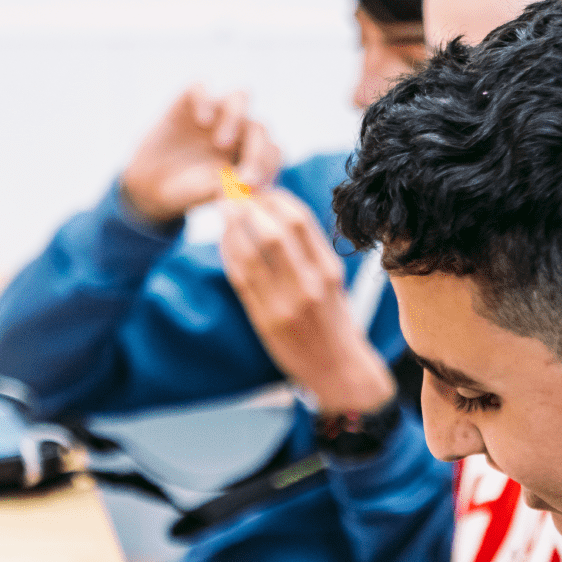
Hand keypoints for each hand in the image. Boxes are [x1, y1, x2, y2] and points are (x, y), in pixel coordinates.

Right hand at [120, 84, 282, 225]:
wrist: (152, 186)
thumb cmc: (188, 191)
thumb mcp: (209, 194)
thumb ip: (230, 187)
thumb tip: (248, 185)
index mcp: (251, 152)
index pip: (273, 151)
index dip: (269, 166)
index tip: (255, 186)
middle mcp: (238, 128)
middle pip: (260, 127)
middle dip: (257, 152)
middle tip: (244, 177)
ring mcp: (215, 111)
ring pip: (241, 96)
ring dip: (237, 117)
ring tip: (222, 143)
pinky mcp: (189, 100)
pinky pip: (202, 86)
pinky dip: (206, 99)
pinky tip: (202, 120)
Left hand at [220, 188, 396, 413]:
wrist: (338, 370)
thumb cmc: (334, 323)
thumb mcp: (332, 283)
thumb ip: (309, 252)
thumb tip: (277, 214)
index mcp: (328, 270)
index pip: (300, 219)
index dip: (275, 198)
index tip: (261, 191)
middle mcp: (309, 284)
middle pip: (273, 230)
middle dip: (249, 207)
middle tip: (233, 195)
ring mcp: (285, 303)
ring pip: (250, 252)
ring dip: (232, 227)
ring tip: (224, 212)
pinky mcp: (265, 320)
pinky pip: (240, 278)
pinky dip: (229, 253)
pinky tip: (224, 242)